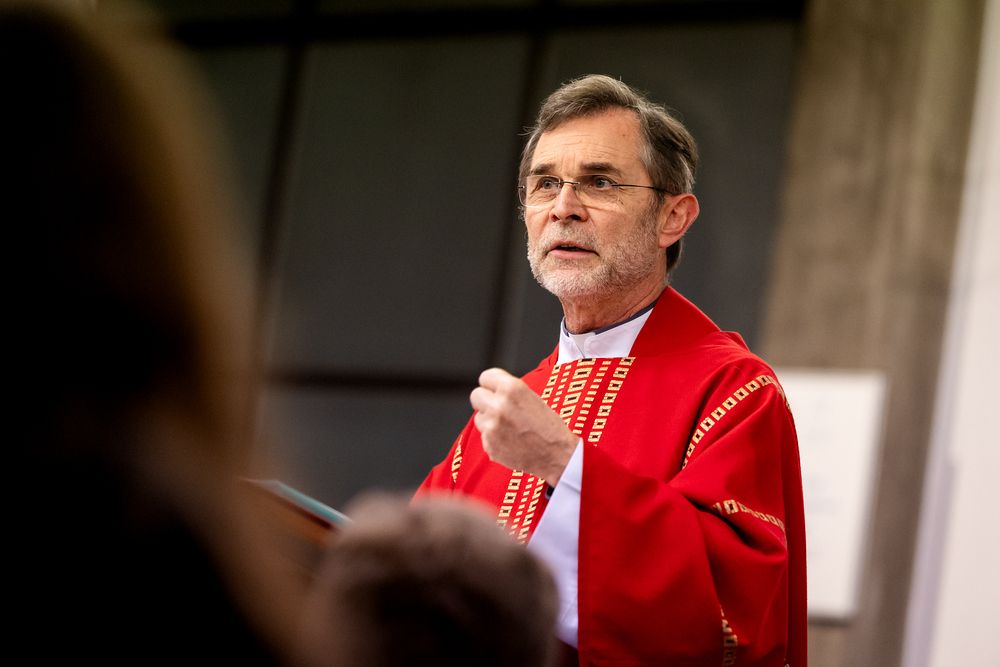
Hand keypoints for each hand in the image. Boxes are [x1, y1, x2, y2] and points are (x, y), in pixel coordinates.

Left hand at [470, 368, 578, 484]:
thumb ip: (509, 391)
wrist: (557, 455)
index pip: (485, 377)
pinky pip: (484, 436)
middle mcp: (498, 406)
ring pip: (479, 417)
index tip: (493, 389)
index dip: (491, 384)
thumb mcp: (532, 397)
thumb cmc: (549, 426)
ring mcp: (492, 427)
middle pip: (475, 395)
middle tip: (497, 407)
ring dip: (489, 420)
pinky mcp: (489, 444)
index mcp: (511, 389)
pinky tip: (510, 440)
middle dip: (485, 400)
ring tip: (509, 427)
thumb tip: (491, 389)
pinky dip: (493, 438)